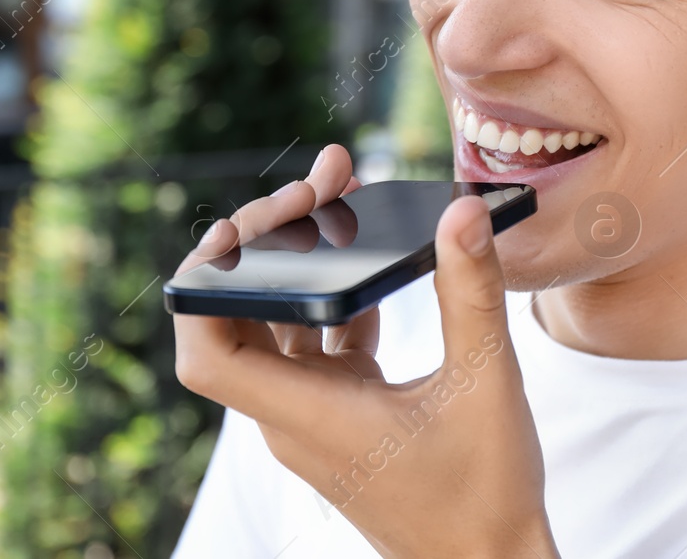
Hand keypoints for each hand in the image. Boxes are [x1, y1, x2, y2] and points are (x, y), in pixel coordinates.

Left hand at [173, 144, 557, 558]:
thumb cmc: (481, 498)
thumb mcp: (485, 386)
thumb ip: (471, 295)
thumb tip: (459, 215)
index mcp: (308, 417)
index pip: (206, 357)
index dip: (201, 288)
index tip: (236, 230)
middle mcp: (296, 416)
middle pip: (239, 319)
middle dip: (264, 245)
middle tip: (315, 189)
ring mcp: (317, 415)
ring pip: (280, 325)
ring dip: (301, 264)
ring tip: (339, 199)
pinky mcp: (344, 414)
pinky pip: (318, 345)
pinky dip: (334, 298)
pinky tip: (372, 262)